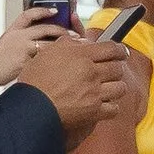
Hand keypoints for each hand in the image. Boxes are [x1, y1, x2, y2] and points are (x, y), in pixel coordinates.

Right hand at [0, 25, 138, 134]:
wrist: (31, 107)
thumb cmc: (34, 82)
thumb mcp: (47, 53)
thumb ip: (67, 44)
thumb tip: (82, 42)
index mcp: (81, 56)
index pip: (111, 48)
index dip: (120, 50)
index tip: (122, 52)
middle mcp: (91, 72)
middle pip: (118, 68)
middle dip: (116, 69)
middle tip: (112, 71)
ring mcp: (95, 92)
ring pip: (120, 87)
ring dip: (115, 88)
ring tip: (107, 88)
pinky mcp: (95, 111)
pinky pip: (114, 108)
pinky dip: (111, 107)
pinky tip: (104, 105)